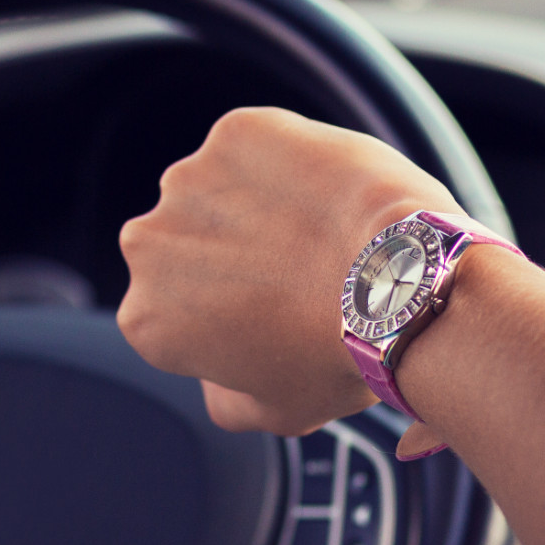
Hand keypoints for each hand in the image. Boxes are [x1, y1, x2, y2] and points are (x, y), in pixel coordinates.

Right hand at [117, 108, 458, 436]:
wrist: (399, 284)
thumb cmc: (339, 358)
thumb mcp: (274, 411)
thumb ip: (226, 397)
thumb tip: (218, 377)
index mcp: (145, 320)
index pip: (174, 313)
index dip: (222, 316)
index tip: (269, 316)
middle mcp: (147, 245)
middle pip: (186, 245)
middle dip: (228, 254)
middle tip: (296, 271)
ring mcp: (189, 180)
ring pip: (217, 190)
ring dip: (254, 205)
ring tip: (319, 231)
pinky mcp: (237, 133)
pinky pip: (258, 146)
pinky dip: (288, 162)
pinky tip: (328, 194)